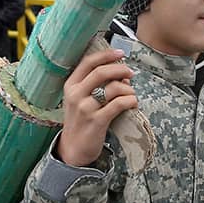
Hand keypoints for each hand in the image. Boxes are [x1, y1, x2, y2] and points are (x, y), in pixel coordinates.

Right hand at [57, 48, 137, 167]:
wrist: (73, 149)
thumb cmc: (80, 121)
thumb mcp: (80, 100)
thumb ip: (95, 85)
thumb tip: (121, 73)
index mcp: (71, 85)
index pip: (88, 62)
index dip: (106, 55)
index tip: (120, 53)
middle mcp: (75, 94)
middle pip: (101, 72)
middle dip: (120, 69)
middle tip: (131, 73)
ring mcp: (85, 108)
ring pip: (113, 88)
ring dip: (128, 88)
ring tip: (131, 94)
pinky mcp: (97, 121)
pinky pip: (119, 104)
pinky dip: (130, 101)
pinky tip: (133, 103)